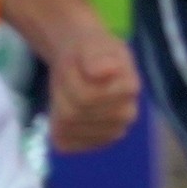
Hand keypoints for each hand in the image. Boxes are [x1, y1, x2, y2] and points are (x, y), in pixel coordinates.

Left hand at [42, 29, 139, 152]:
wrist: (87, 62)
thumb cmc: (90, 52)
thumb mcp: (93, 44)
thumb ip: (97, 58)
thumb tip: (106, 71)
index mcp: (129, 88)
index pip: (85, 96)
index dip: (69, 80)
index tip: (73, 66)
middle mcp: (126, 115)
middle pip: (74, 113)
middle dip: (62, 95)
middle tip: (67, 79)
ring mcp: (112, 132)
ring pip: (68, 128)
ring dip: (57, 109)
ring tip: (66, 94)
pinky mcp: (97, 143)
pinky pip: (67, 143)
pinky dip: (57, 130)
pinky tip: (64, 114)